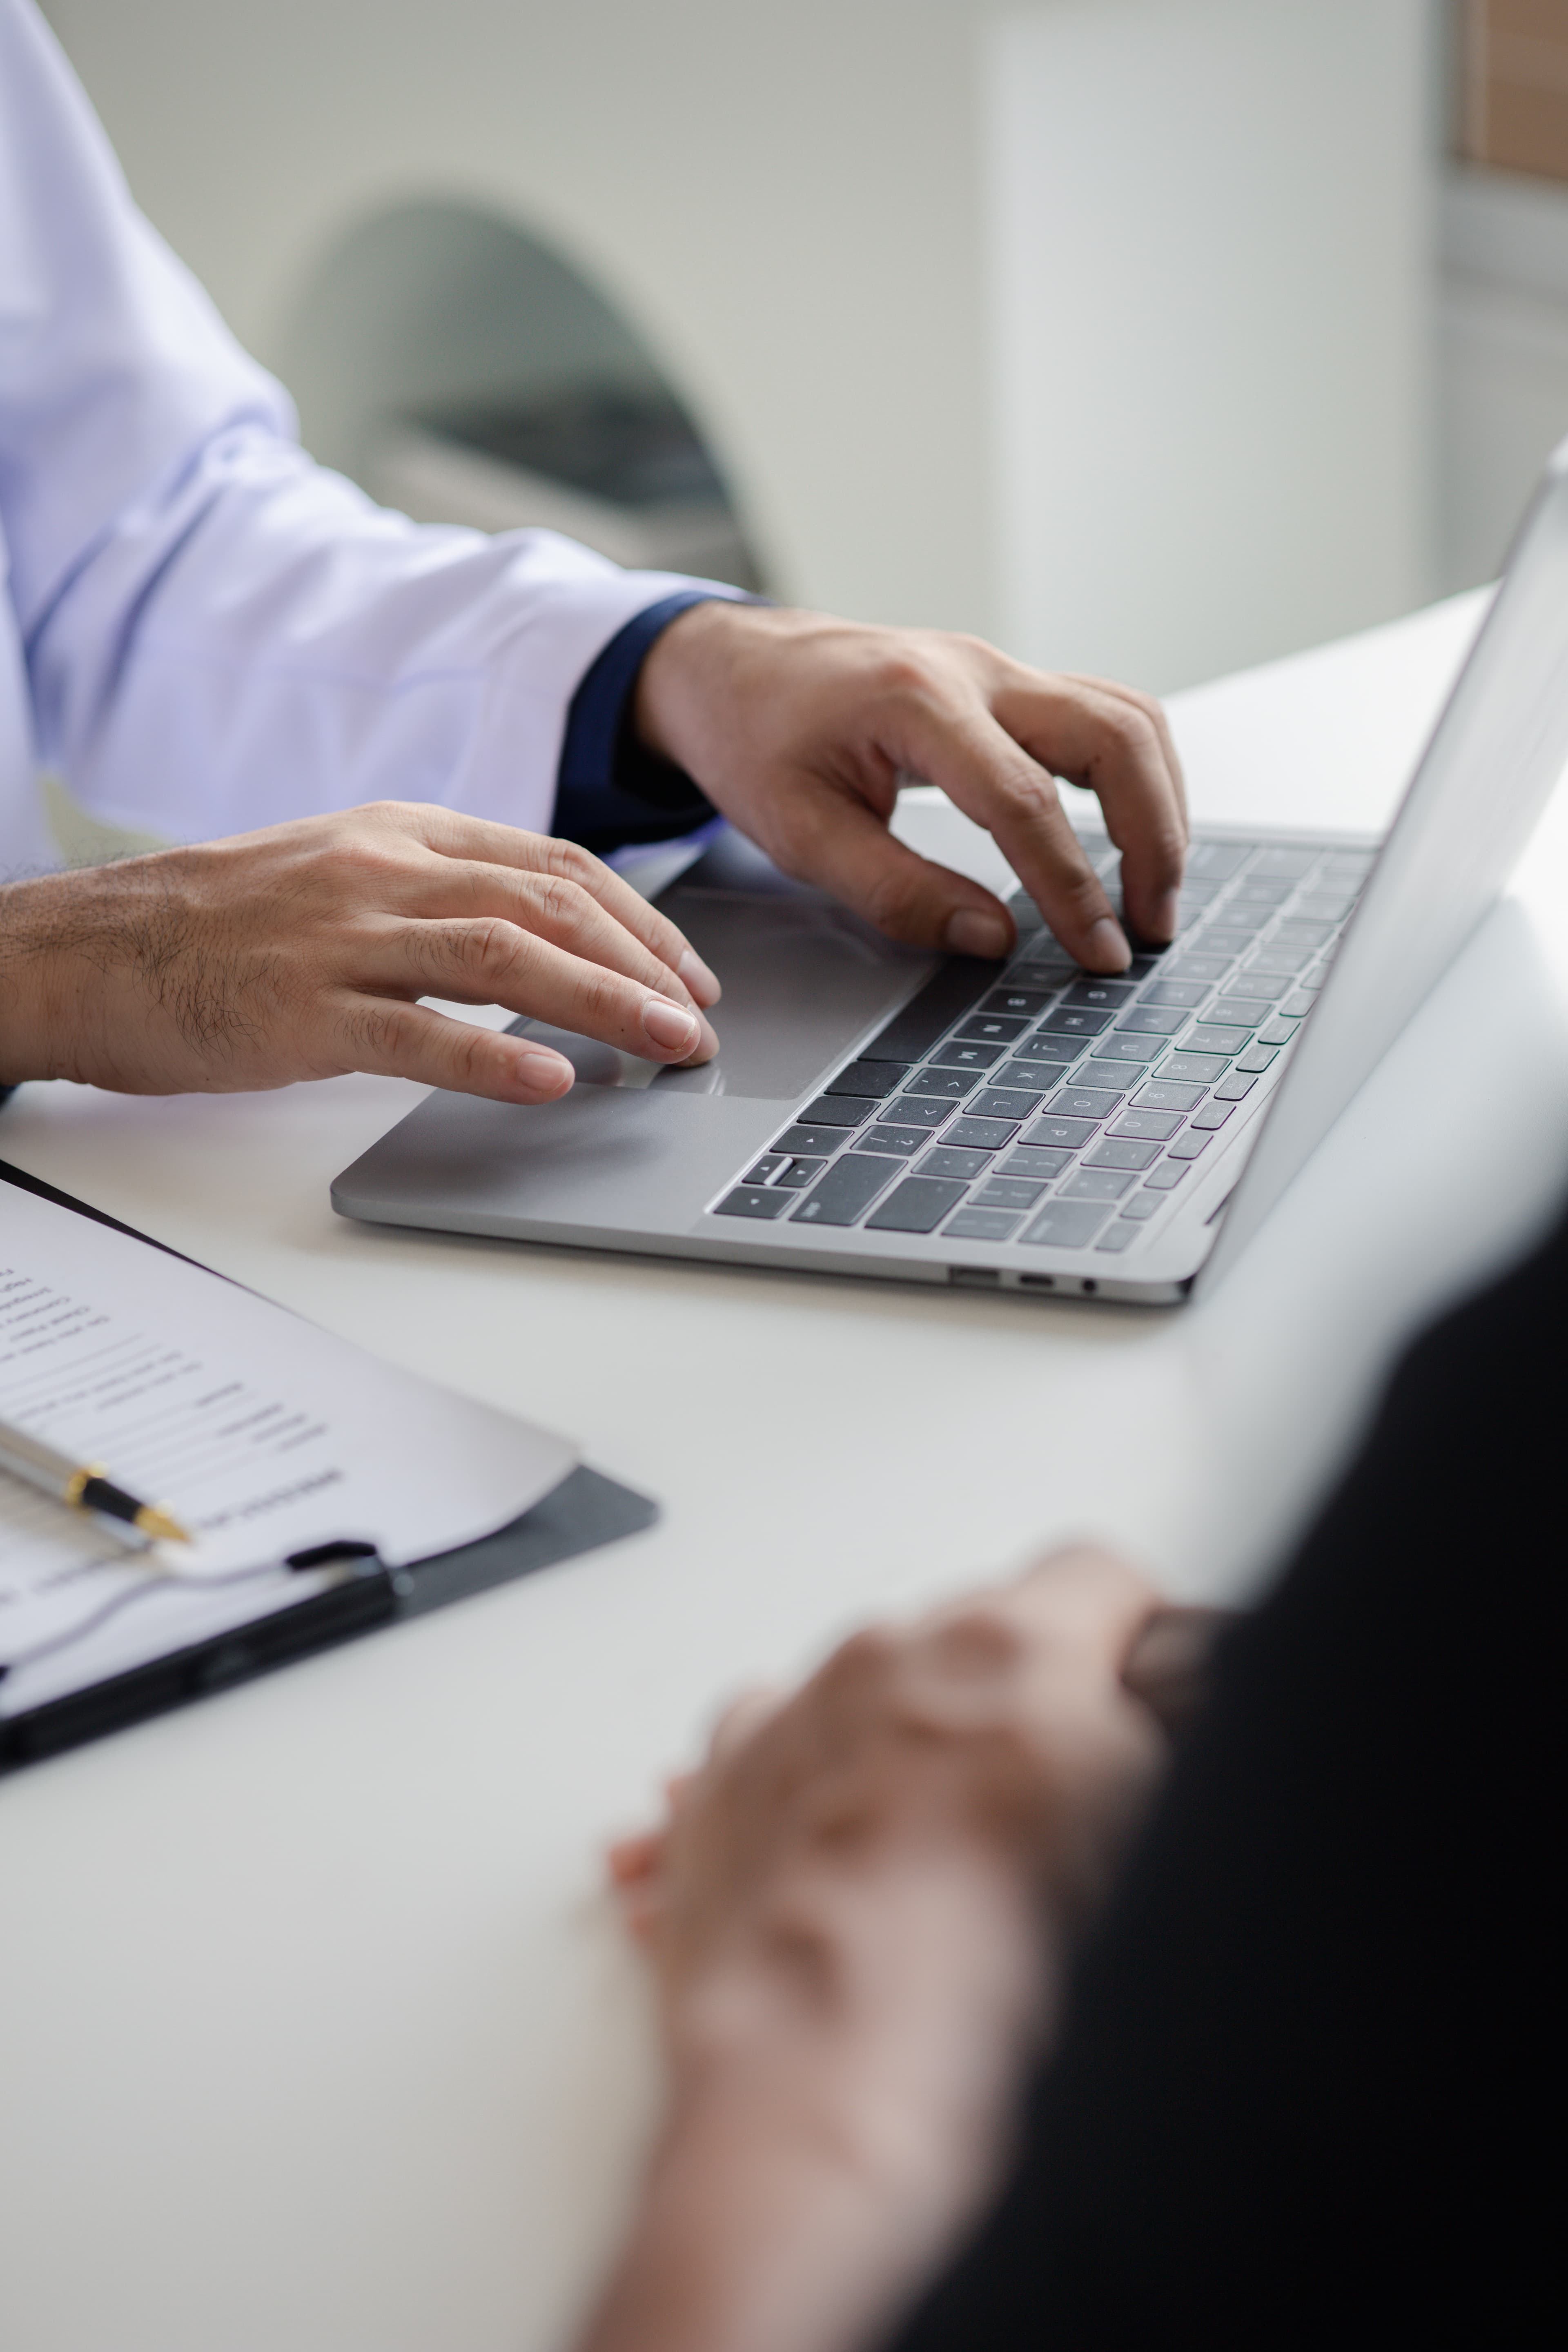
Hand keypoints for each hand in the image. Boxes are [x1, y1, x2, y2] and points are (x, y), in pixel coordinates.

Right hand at [0, 802, 720, 1100]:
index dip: (637, 919)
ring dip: (602, 1002)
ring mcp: (341, 939)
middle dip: (644, 964)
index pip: (551, 864)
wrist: (88, 951)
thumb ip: (434, 896)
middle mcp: (381, 872)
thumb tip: (537, 939)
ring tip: (667, 1046)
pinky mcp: (301, 1010)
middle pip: (547, 905)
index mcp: (398, 835)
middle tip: (702, 1021)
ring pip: (504, 956)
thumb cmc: (216, 927)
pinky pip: (416, 1030)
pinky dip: (494, 1055)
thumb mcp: (339, 878)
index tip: (687, 971)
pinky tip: (554, 1080)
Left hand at [612, 1546, 1163, 2036]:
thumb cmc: (982, 1992)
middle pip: (982, 1632)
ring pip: (881, 1684)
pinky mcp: (724, 1778)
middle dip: (1015, 1699)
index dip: (1127, 1640)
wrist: (826, 2089)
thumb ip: (1139, 1744)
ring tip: (940, 1864)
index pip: (1099, 1578)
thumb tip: (1133, 1726)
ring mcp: (796, 1707)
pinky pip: (789, 1738)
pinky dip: (822, 1779)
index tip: (1131, 1692)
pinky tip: (852, 1864)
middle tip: (1041, 1812)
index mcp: (1011, 1649)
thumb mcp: (1140, 1838)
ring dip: (916, 1739)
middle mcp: (894, 1653)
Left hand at [635, 603, 1187, 974]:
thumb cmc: (753, 739)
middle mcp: (973, 669)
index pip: (1026, 801)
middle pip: (1113, 735)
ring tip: (1153, 894)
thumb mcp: (798, 834)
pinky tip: (1131, 838)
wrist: (730, 667)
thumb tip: (992, 939)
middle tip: (1150, 926)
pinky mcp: (1007, 684)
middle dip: (1153, 837)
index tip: (1100, 952)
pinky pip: (1103, 717)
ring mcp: (998, 668)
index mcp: (913, 700)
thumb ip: (896, 891)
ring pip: (1126, 717)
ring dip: (1159, 805)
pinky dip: (1134, 779)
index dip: (1072, 886)